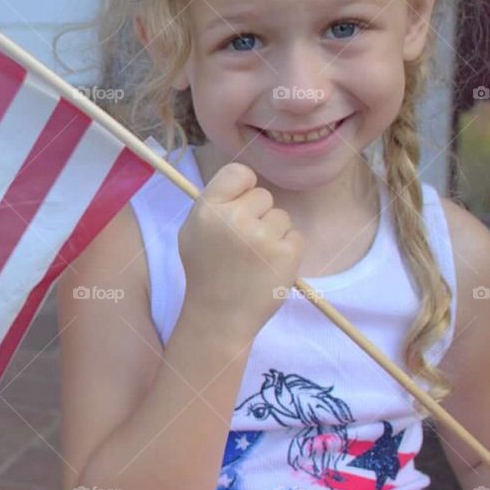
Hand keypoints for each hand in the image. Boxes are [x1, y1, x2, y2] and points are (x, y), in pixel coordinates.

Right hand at [178, 162, 303, 331]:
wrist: (219, 317)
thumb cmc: (206, 273)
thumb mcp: (193, 232)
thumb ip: (214, 204)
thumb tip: (243, 183)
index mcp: (207, 209)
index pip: (238, 172)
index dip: (244, 187)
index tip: (242, 204)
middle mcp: (234, 218)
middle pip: (263, 195)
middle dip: (258, 215)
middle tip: (244, 244)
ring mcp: (262, 236)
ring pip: (281, 217)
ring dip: (274, 235)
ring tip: (256, 259)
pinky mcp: (286, 254)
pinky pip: (296, 236)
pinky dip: (288, 251)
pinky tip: (270, 268)